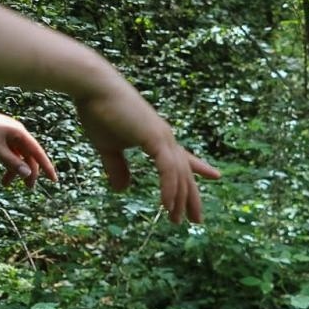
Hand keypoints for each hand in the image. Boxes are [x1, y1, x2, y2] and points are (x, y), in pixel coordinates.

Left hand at [0, 102, 57, 185]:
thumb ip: (12, 162)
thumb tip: (28, 174)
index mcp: (19, 133)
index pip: (37, 152)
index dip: (46, 167)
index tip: (53, 180)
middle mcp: (13, 132)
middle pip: (25, 155)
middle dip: (26, 172)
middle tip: (27, 188)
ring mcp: (2, 134)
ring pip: (11, 155)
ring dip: (9, 169)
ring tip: (3, 184)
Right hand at [74, 73, 219, 223]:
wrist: (93, 87)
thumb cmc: (98, 112)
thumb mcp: (108, 147)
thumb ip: (118, 168)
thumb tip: (122, 190)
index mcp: (157, 138)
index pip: (182, 158)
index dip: (199, 168)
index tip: (216, 176)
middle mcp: (165, 138)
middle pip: (185, 172)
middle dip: (191, 196)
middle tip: (196, 220)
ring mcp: (163, 138)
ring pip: (179, 175)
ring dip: (180, 199)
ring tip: (178, 221)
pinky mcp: (155, 138)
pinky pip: (168, 170)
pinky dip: (170, 188)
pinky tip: (168, 205)